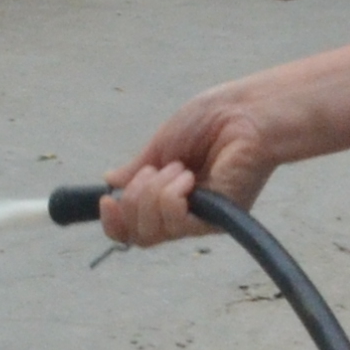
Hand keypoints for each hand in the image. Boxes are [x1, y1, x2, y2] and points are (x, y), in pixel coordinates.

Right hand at [100, 83, 294, 244]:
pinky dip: (171, 197)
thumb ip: (137, 168)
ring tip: (180, 168)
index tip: (105, 199)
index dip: (114, 222)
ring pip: (152, 232)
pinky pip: (175, 224)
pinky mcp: (216, 222)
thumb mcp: (162, 144)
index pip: (133, 227)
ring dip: (153, 193)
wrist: (245, 114)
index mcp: (169, 196)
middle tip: (154, 170)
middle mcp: (184, 214)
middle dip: (133, 200)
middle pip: (138, 235)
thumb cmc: (211, 121)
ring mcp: (200, 220)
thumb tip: (110, 181)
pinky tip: (189, 176)